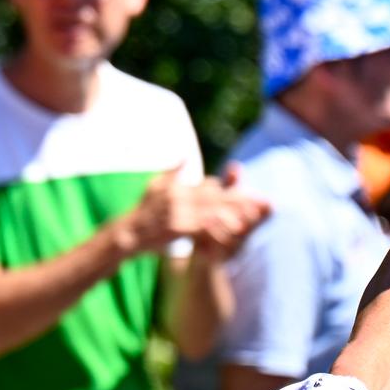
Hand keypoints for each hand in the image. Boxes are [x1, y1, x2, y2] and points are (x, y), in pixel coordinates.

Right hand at [118, 169, 269, 255]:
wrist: (128, 233)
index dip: (230, 190)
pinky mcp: (179, 227)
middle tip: (261, 202)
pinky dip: (220, 228)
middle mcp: (181, 196)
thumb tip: (184, 156)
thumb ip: (172, 172)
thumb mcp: (155, 186)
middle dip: (239, 199)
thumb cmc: (143, 210)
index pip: (210, 186)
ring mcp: (180, 211)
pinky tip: (234, 232)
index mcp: (179, 186)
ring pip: (213, 210)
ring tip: (254, 217)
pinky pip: (204, 227)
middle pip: (217, 196)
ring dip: (234, 213)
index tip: (250, 194)